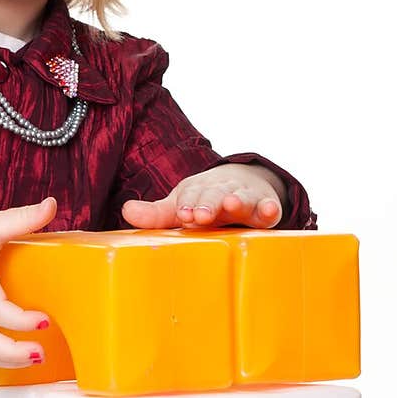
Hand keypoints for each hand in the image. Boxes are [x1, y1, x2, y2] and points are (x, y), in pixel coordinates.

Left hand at [120, 164, 284, 229]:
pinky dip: (270, 208)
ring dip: (236, 201)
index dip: (187, 203)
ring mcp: (244, 198)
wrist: (243, 182)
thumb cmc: (205, 200)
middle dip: (207, 204)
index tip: (183, 214)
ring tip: (232, 204)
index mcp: (197, 192)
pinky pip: (269, 208)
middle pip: (214, 195)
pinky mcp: (265, 208)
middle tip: (199, 216)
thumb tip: (126, 211)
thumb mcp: (181, 205)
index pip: (190, 196)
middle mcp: (220, 192)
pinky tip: (270, 210)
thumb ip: (156, 214)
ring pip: (241, 199)